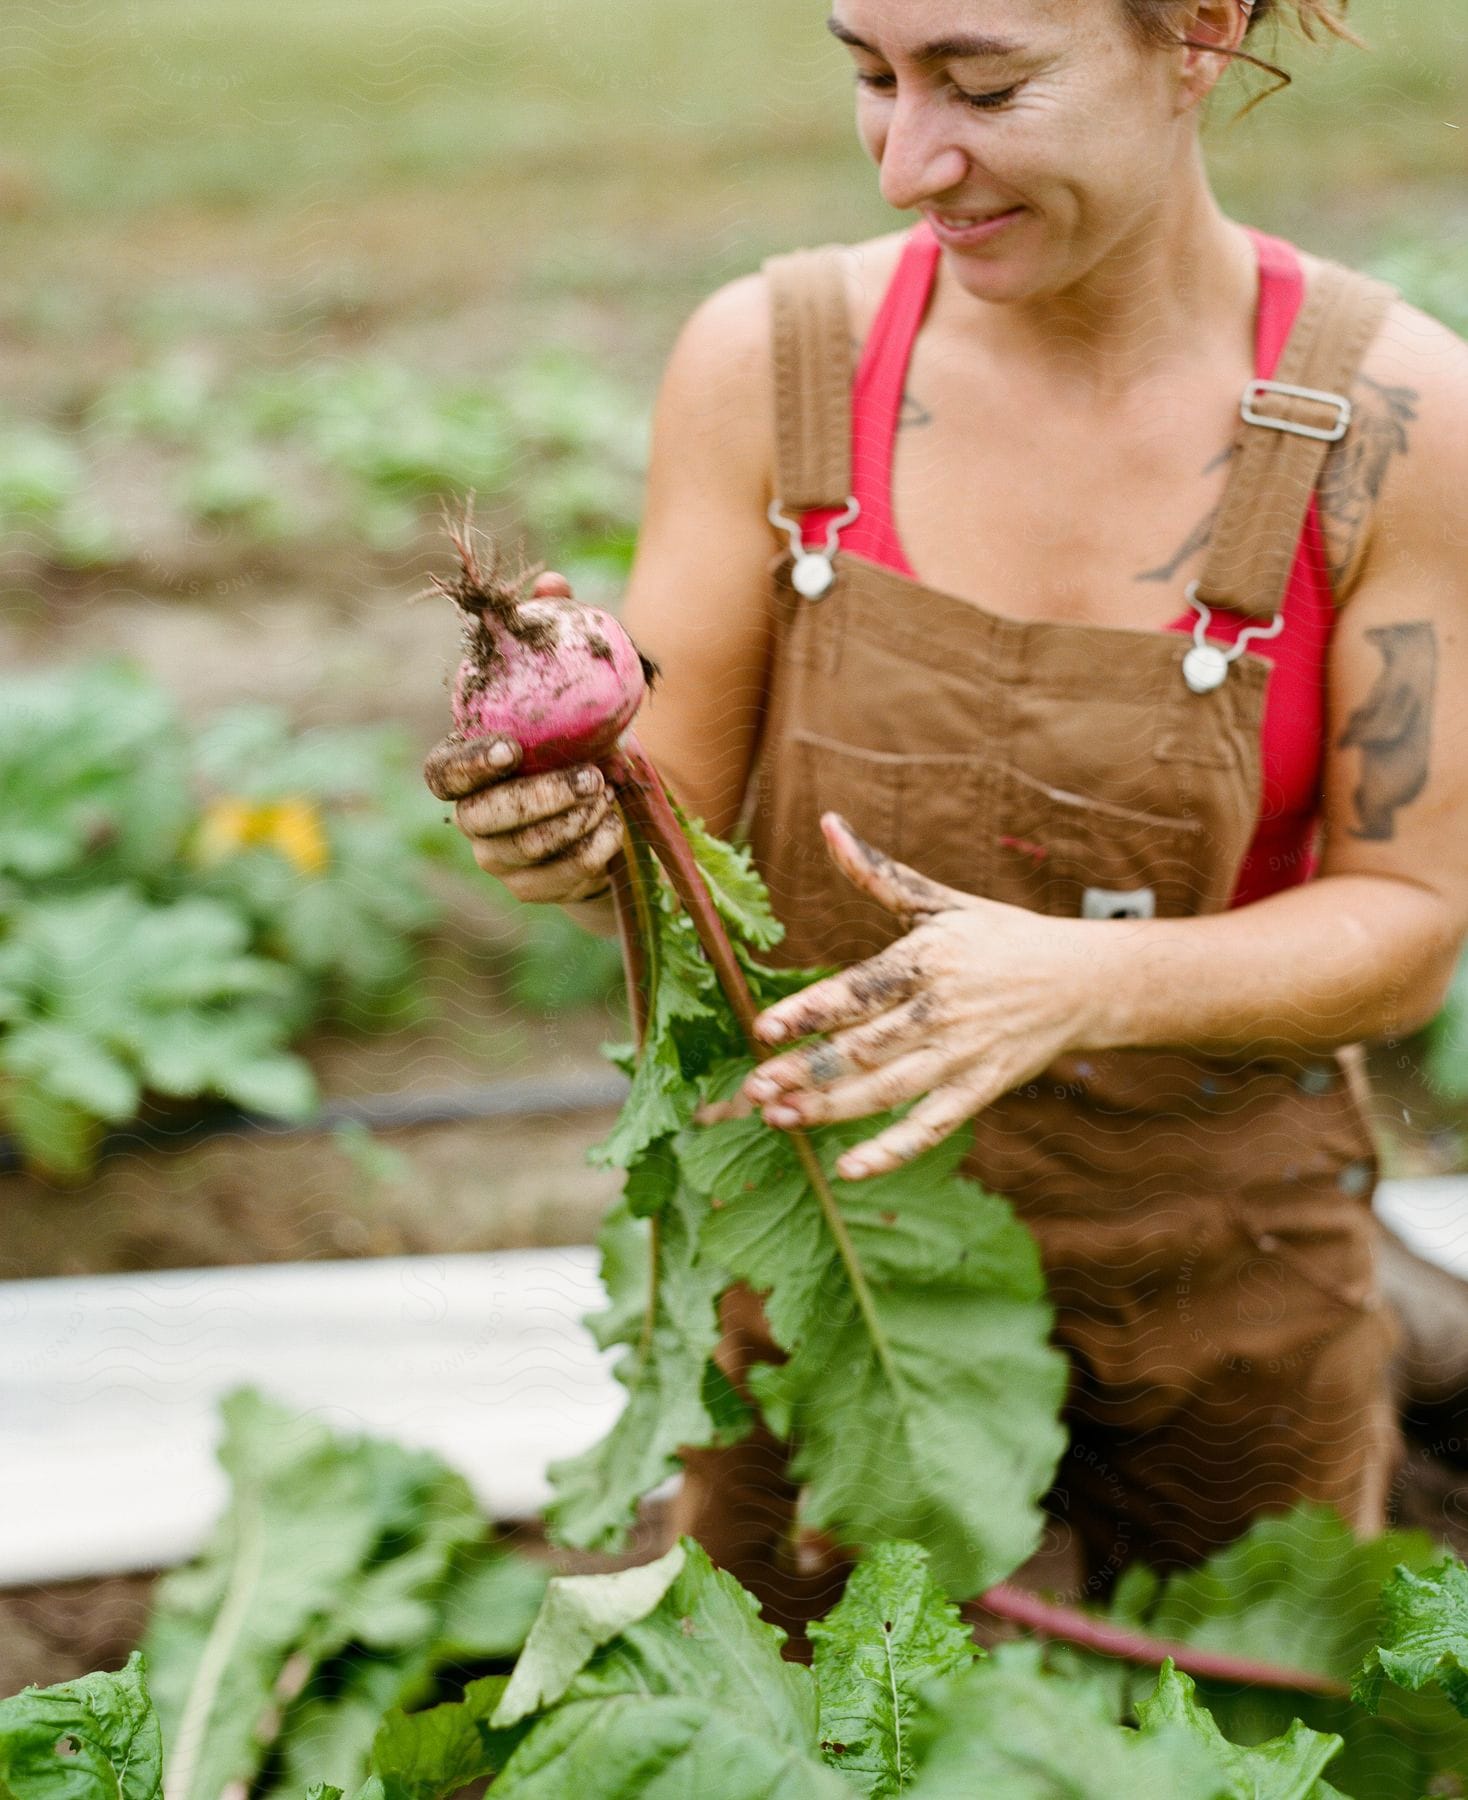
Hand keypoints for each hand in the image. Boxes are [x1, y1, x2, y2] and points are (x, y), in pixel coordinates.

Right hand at [423, 571, 625, 904]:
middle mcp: (475, 818)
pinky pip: (558, 879)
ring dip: (570, 824)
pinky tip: (615, 828)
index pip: (443, 775)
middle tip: (587, 778)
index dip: (468, 764)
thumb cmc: (582, 737)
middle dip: (535, 799)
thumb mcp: (577, 684)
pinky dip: (591, 853)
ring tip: (608, 795)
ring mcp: (502, 859)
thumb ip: (556, 634)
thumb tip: (551, 582)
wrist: (615, 805)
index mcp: (471, 769)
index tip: (510, 749)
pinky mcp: (536, 889)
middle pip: (481, 818)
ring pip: (522, 852)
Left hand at [736, 813, 1103, 1180]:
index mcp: (927, 959)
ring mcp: (963, 1055)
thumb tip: (827, 824)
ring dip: (832, 1109)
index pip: (859, 989)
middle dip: (807, 1069)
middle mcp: (942, 1010)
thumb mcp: (940, 902)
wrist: (1085, 981)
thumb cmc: (1000, 937)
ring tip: (779, 1120)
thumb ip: (877, 873)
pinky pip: (931, 1127)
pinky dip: (891, 1150)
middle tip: (754, 1088)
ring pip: (889, 1090)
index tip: (764, 1029)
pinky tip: (848, 1168)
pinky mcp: (981, 1091)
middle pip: (865, 1046)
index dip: (810, 1010)